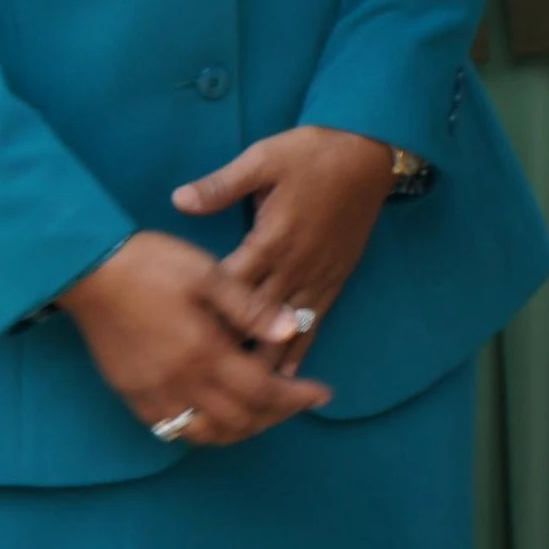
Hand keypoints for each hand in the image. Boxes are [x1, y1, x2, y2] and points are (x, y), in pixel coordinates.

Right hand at [60, 231, 332, 445]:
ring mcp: (152, 394)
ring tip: (264, 410)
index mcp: (204, 352)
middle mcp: (179, 383)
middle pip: (239, 419)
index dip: (297, 397)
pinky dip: (205, 430)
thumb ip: (251, 308)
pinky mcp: (131, 395)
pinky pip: (174, 430)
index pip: (263, 391)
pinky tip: (218, 414)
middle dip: (277, 415)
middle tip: (298, 400)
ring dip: (243, 428)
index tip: (323, 393)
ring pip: (207, 433)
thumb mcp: (208, 274)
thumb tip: (292, 331)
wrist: (87, 272)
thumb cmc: (151, 265)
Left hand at [174, 126, 397, 363]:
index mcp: (271, 237)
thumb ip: (221, 185)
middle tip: (204, 384)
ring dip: (265, 360)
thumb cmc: (312, 152)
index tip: (180, 341)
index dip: (208, 315)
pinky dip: (299, 349)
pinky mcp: (335, 276)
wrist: (369, 151)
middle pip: (257, 318)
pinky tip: (286, 374)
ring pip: (287, 328)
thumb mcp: (263, 158)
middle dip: (232, 351)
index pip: (232, 285)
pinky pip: (315, 321)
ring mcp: (318, 274)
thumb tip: (180, 200)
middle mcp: (295, 264)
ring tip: (242, 396)